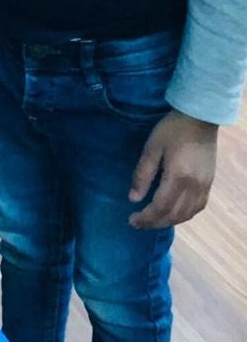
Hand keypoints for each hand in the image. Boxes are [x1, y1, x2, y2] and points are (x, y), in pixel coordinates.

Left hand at [128, 109, 217, 229]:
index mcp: (178, 177)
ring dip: (169, 221)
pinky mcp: (209, 183)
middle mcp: (194, 186)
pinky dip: (184, 215)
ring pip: (187, 215)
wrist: (200, 118)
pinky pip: (198, 208)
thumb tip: (133, 198)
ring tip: (153, 220)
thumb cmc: (172, 129)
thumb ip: (142, 173)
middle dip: (154, 223)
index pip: (160, 207)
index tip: (131, 220)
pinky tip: (173, 213)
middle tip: (138, 223)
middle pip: (174, 215)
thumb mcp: (152, 147)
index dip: (146, 218)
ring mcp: (204, 186)